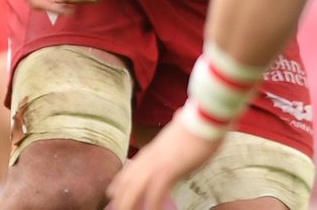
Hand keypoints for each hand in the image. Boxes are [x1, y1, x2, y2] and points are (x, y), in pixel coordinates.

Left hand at [106, 117, 220, 208]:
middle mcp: (148, 158)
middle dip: (120, 201)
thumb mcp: (179, 139)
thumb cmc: (198, 126)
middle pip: (126, 184)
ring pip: (133, 190)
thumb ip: (173, 144)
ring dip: (129, 207)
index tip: (111, 195)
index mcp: (150, 151)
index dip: (118, 185)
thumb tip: (176, 135)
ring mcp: (156, 163)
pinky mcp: (168, 168)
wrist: (205, 117)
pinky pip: (154, 194)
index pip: (128, 171)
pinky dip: (151, 207)